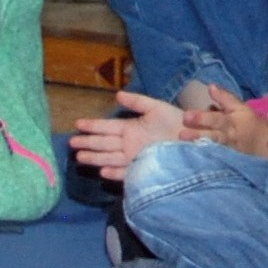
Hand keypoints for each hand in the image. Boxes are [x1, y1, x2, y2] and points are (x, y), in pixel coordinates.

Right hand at [69, 90, 190, 181]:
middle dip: (88, 143)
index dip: (93, 125)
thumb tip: (117, 95)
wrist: (196, 139)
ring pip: (110, 157)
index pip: (107, 127)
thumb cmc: (177, 121)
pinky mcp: (144, 169)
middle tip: (71, 143)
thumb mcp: (156, 107)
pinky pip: (126, 172)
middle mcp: (130, 144)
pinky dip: (115, 172)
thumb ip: (137, 101)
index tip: (77, 124)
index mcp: (131, 128)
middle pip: (104, 143)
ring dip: (95, 157)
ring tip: (79, 157)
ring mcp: (135, 157)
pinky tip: (102, 171)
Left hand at [183, 84, 267, 157]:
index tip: (186, 116)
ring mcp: (229, 153)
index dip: (202, 118)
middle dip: (198, 136)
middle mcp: (229, 138)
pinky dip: (207, 162)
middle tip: (181, 134)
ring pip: (215, 151)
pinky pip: (217, 163)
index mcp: (231, 122)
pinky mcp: (228, 163)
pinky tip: (193, 163)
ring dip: (200, 149)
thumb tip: (210, 86)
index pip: (216, 119)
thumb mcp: (241, 109)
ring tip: (185, 149)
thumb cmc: (249, 124)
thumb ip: (225, 98)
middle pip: (213, 137)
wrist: (266, 147)